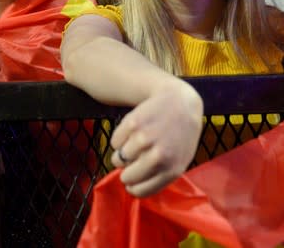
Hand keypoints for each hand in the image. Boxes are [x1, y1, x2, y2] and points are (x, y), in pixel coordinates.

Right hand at [110, 80, 202, 196]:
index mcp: (172, 170)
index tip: (131, 182)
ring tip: (134, 144)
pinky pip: (114, 142)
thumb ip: (159, 176)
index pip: (140, 190)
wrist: (179, 103)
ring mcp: (144, 139)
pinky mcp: (131, 124)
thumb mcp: (179, 160)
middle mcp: (158, 157)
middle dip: (126, 171)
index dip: (132, 187)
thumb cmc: (179, 136)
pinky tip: (132, 132)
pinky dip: (119, 139)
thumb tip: (132, 187)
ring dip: (122, 154)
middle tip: (132, 161)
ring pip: (118, 158)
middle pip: (127, 177)